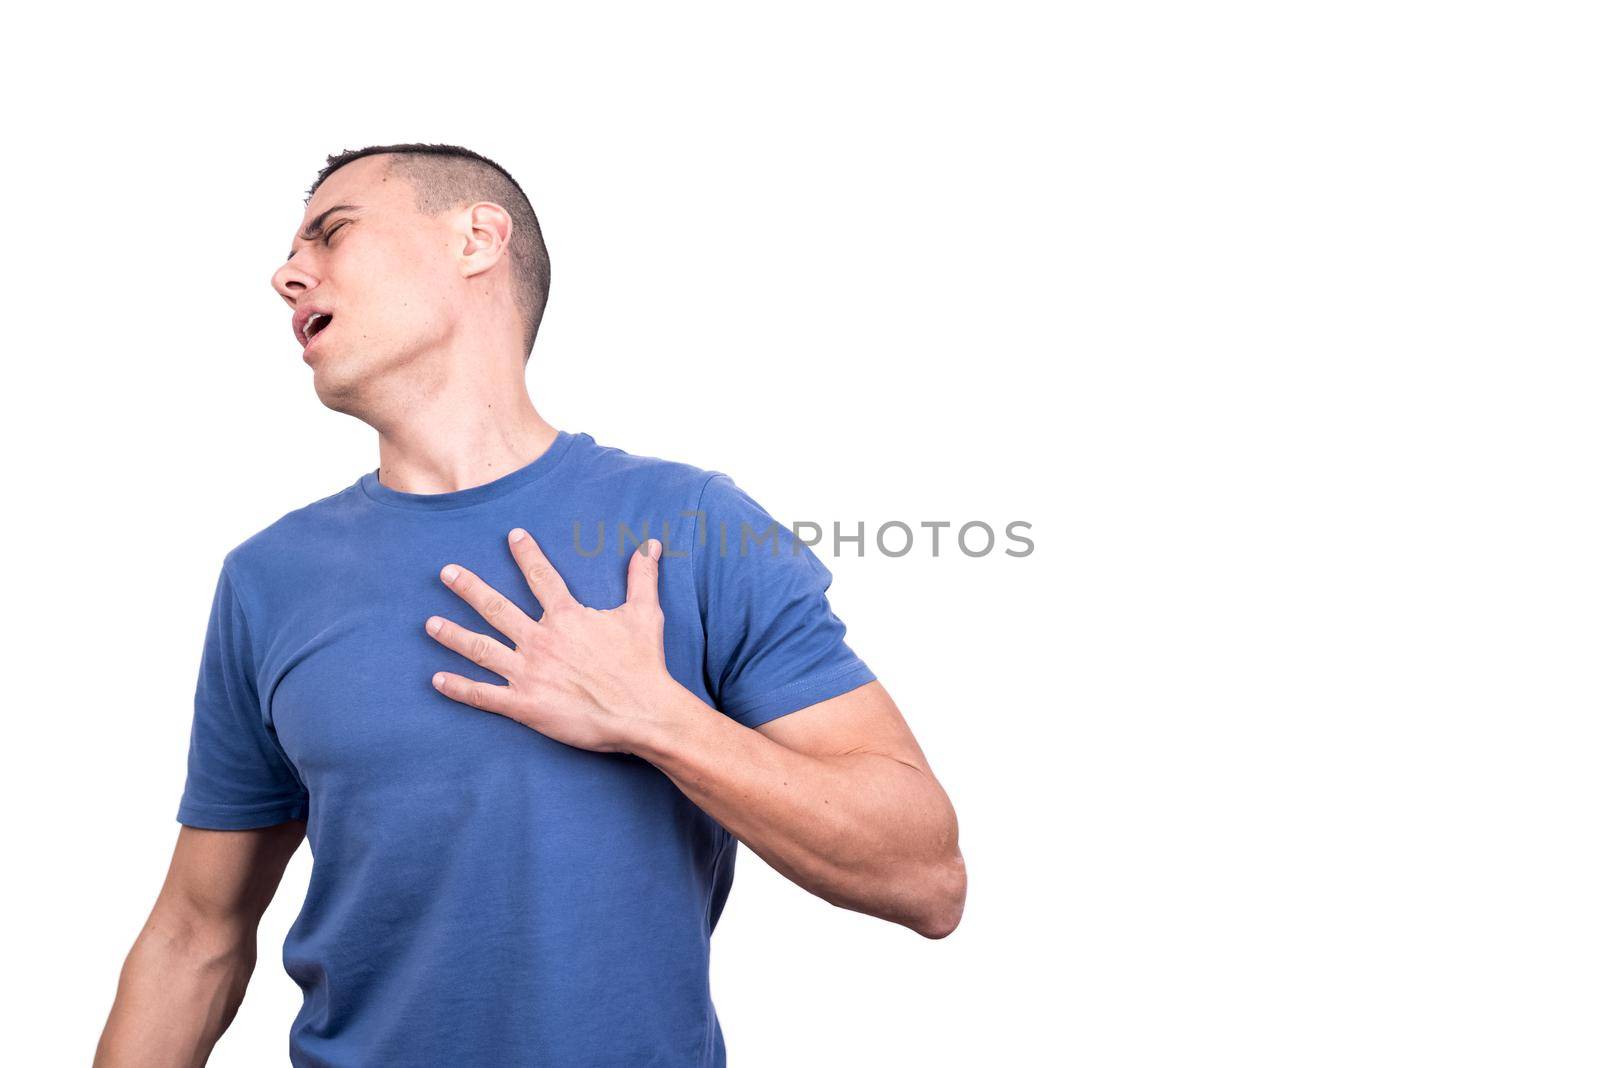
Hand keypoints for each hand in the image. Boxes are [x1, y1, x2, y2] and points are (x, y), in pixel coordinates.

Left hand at [425, 528, 674, 753]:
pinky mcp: (525, 705)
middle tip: (446, 573)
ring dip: (454, 636)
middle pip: (496, 608)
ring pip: (481, 649)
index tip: (512, 535)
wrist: (642, 712)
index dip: (526, 554)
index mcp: (566, 617)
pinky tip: (437, 680)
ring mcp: (529, 673)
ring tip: (430, 624)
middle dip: (469, 588)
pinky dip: (459, 689)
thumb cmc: (643, 663)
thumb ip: (642, 577)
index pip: (540, 577)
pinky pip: (485, 696)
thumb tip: (650, 545)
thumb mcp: (645, 613)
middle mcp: (541, 640)